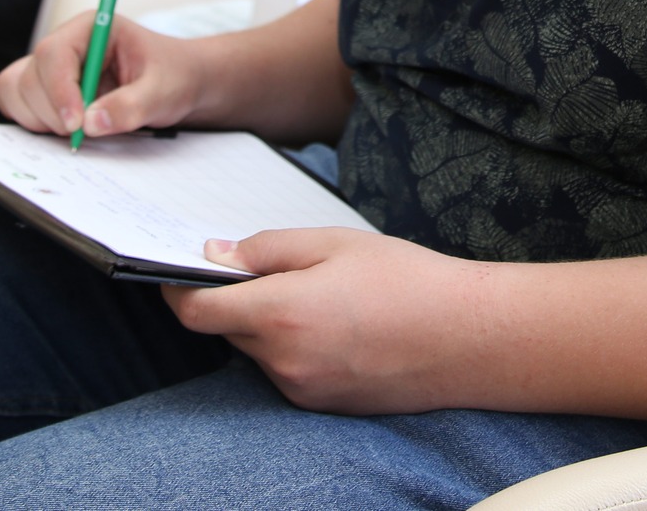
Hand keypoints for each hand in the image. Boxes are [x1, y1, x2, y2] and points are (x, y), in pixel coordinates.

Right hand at [0, 13, 205, 139]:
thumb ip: (131, 106)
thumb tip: (91, 123)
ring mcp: (52, 68)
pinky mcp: (46, 90)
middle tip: (86, 133)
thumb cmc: (173, 76)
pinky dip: (32, 122)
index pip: (54, 53)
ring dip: (41, 120)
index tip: (77, 124)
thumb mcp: (163, 91)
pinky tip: (65, 128)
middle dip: (54, 113)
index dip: (59, 91)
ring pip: (17, 92)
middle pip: (31, 77)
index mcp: (91, 28)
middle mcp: (65, 44)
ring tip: (81, 129)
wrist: (178, 83)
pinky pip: (16, 103)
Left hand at [166, 230, 486, 414]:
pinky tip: (337, 323)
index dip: (177, 288)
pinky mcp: (321, 403)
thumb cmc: (407, 279)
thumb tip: (215, 255)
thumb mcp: (332, 242)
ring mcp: (301, 389)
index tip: (178, 270)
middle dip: (235, 299)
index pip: (196, 311)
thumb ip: (265, 248)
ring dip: (267, 323)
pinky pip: (286, 369)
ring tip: (320, 294)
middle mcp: (283, 361)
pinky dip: (293, 345)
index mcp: (280, 314)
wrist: (468, 337)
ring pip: (257, 350)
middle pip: (227, 329)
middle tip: (270, 268)